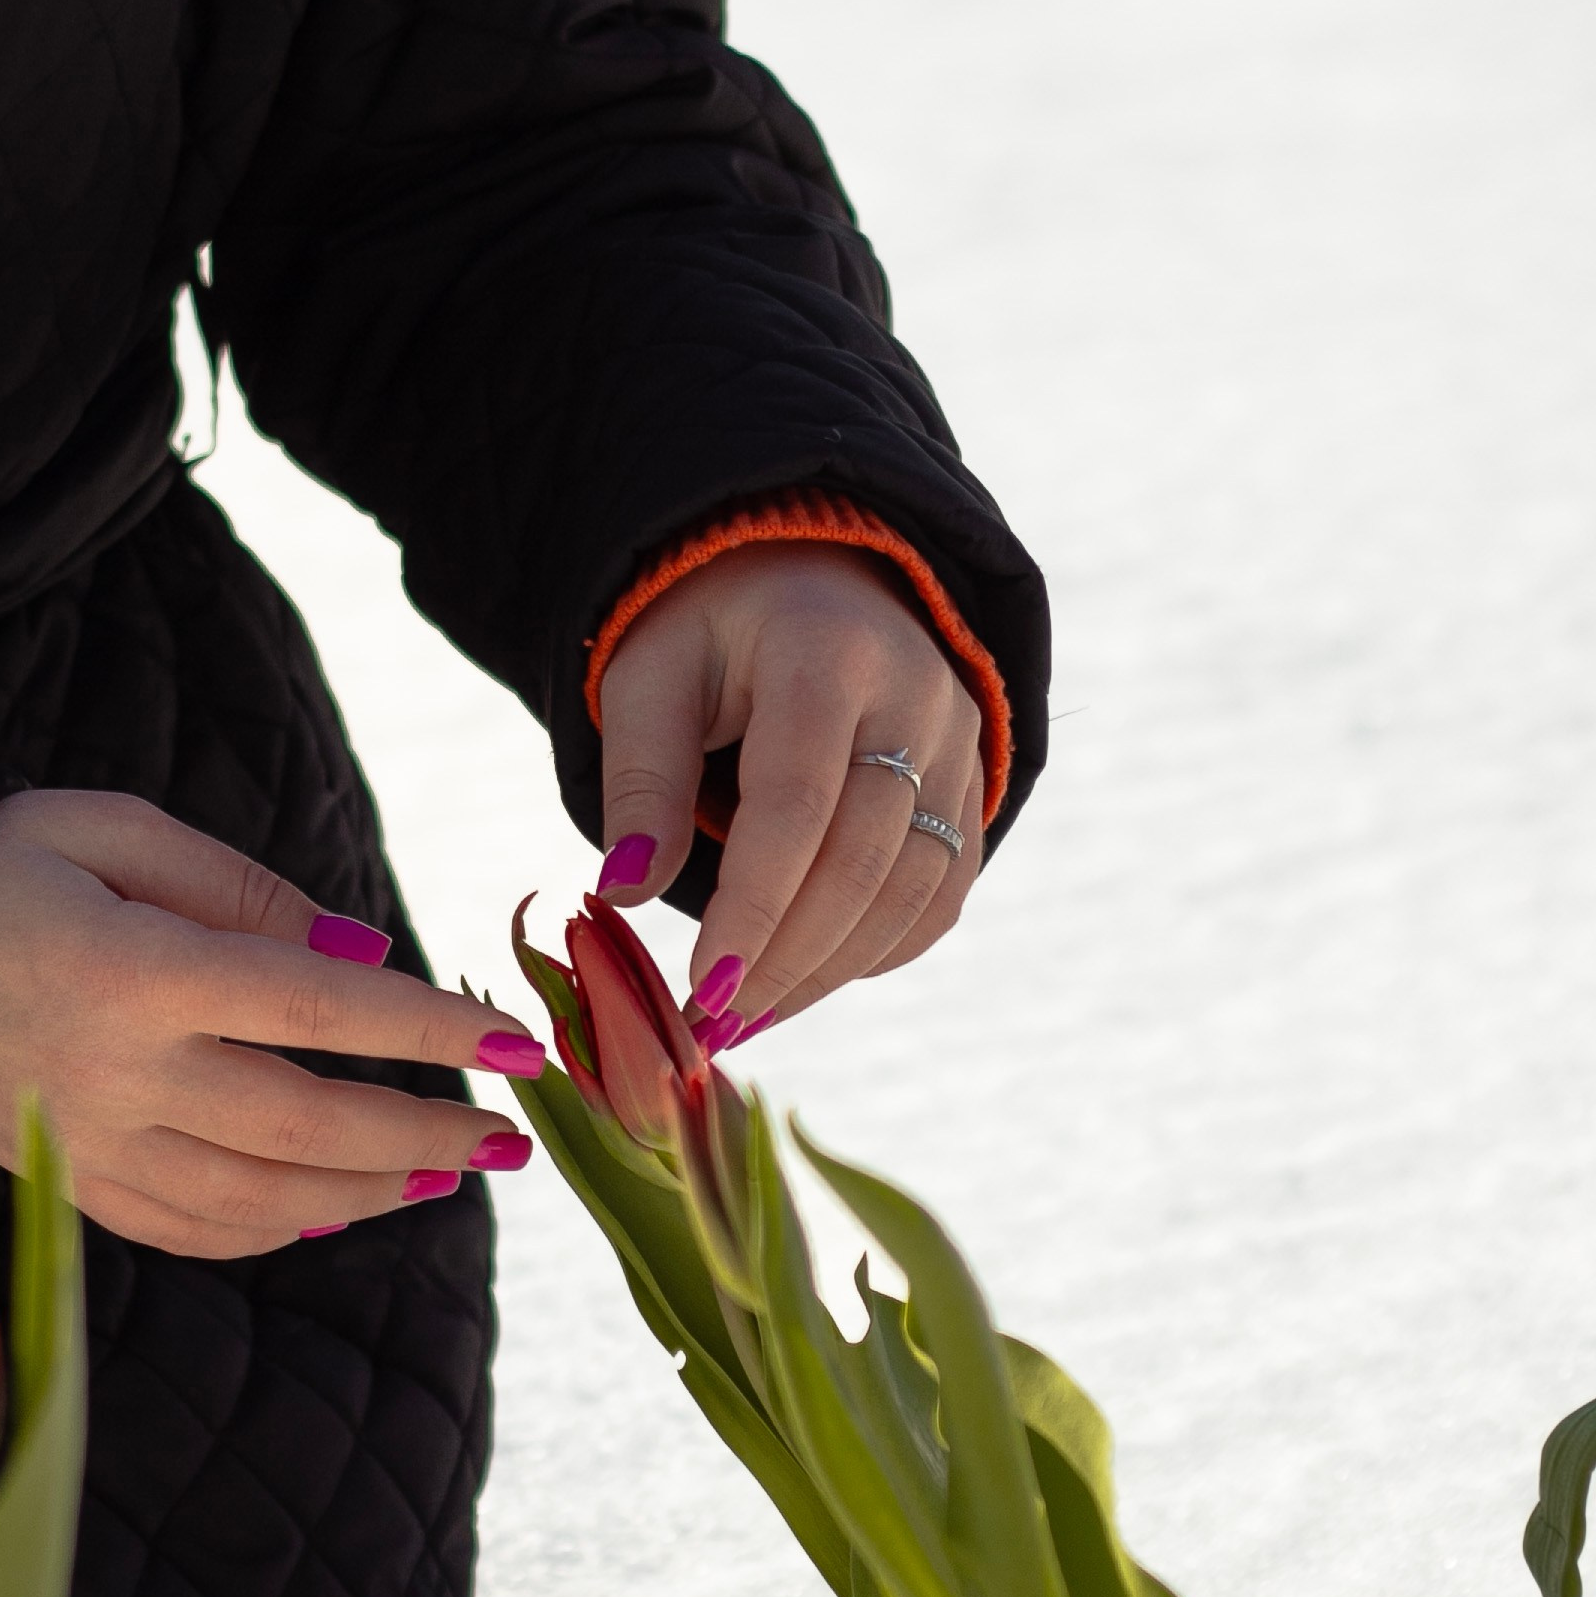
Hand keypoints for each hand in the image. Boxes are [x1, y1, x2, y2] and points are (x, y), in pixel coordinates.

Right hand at [0, 791, 545, 1256]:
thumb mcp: (102, 828)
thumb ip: (240, 888)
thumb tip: (359, 956)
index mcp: (134, 972)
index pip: (316, 1010)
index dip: (425, 1032)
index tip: (515, 1046)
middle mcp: (116, 1075)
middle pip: (305, 1127)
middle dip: (422, 1137)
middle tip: (506, 1136)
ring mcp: (86, 1145)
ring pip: (259, 1200)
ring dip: (367, 1194)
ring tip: (443, 1172)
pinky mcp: (63, 1182)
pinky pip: (189, 1229)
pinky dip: (274, 1230)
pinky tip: (332, 1211)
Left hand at [594, 543, 983, 1027]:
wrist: (812, 571)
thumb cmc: (710, 626)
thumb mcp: (649, 676)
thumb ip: (640, 779)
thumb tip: (623, 895)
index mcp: (827, 656)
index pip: (796, 806)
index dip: (753, 909)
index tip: (702, 989)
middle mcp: (917, 698)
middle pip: (862, 862)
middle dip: (786, 959)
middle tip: (713, 1025)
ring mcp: (960, 744)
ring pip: (913, 891)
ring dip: (830, 970)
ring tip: (750, 1016)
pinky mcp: (972, 785)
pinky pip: (942, 893)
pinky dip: (880, 950)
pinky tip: (811, 978)